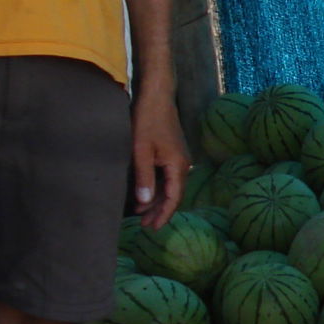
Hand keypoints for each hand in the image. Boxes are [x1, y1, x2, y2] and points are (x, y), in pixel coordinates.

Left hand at [131, 84, 189, 227]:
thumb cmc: (147, 120)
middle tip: (144, 226)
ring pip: (169, 186)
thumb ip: (144, 177)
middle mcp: (183, 165)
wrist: (156, 95)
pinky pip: (167, 177)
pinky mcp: (172, 152)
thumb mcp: (141, 150)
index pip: (173, 198)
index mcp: (178, 166)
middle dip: (159, 211)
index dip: (163, 215)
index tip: (152, 228)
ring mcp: (179, 158)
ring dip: (157, 200)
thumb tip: (144, 202)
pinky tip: (145, 192)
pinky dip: (157, 187)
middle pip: (173, 195)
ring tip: (142, 213)